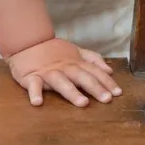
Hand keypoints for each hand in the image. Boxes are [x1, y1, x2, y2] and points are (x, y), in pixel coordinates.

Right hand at [6, 37, 121, 107]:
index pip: (93, 71)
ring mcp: (47, 72)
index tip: (118, 93)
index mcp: (74, 62)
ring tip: (82, 103)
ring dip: (71, 91)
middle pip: (81, 76)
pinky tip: (38, 102)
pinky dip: (34, 92)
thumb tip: (109, 70)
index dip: (106, 81)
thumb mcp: (75, 51)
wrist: (26, 41)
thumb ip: (92, 59)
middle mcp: (63, 67)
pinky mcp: (31, 77)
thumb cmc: (52, 50)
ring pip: (60, 81)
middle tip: (107, 99)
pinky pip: (33, 85)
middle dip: (95, 87)